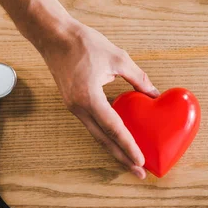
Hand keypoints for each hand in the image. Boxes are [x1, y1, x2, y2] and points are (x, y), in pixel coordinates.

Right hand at [41, 20, 159, 178]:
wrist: (53, 35)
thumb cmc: (83, 43)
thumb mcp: (117, 58)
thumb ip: (138, 78)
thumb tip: (154, 94)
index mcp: (89, 98)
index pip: (113, 128)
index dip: (128, 146)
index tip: (141, 161)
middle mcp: (78, 107)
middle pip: (103, 140)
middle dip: (122, 158)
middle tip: (139, 172)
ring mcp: (73, 107)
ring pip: (96, 135)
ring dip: (114, 149)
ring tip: (130, 162)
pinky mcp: (73, 103)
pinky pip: (92, 125)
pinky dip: (106, 136)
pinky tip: (117, 140)